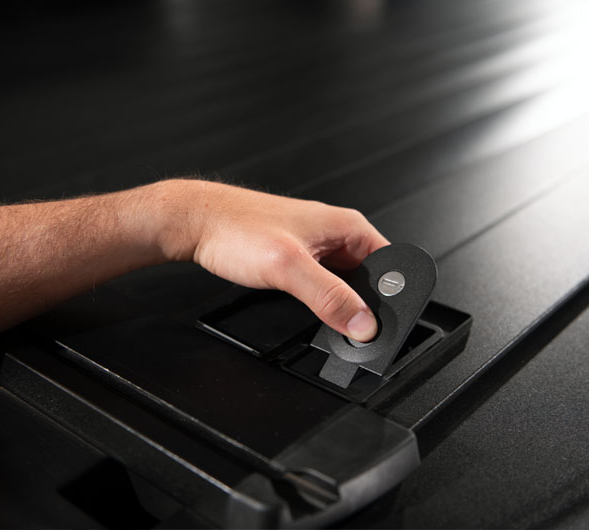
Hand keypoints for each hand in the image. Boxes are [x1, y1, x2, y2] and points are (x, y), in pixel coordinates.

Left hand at [149, 180, 389, 341]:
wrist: (195, 223)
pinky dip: (322, 302)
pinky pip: (323, 285)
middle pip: (369, 279)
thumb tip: (364, 323)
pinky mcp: (299, 259)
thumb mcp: (290, 268)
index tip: (383, 324)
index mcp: (348, 226)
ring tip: (330, 320)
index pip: (392, 266)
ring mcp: (317, 247)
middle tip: (354, 330)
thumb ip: (330, 297)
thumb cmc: (236, 228)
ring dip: (340, 304)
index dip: (393, 297)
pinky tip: (311, 312)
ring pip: (344, 285)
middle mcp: (336, 234)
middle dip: (365, 306)